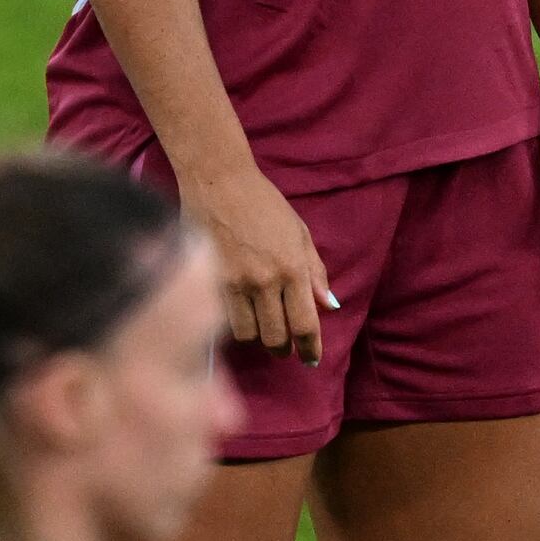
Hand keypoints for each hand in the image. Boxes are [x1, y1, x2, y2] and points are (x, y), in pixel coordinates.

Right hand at [181, 156, 332, 362]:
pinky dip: (235, 325)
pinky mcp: (209, 281)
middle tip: (283, 346)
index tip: (310, 359)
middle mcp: (265, 281)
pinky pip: (224, 320)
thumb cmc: (264, 203)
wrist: (218, 181)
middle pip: (276, 337)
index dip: (310, 348)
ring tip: (260, 330)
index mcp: (292, 268)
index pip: (305, 324)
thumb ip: (315, 272)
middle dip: (282, 348)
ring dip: (257, 338)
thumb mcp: (299, 232)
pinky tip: (239, 317)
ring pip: (248, 335)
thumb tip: (330, 306)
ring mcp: (235, 283)